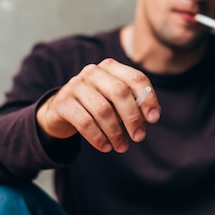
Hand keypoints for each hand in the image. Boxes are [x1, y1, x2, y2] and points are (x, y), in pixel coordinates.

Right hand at [36, 58, 160, 152]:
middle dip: (132, 118)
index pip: (135, 77)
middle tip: (139, 137)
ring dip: (115, 133)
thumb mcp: (116, 102)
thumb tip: (152, 116)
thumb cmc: (96, 105)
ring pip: (103, 110)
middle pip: (119, 92)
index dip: (148, 98)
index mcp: (110, 67)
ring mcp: (75, 85)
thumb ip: (135, 104)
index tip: (154, 119)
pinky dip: (98, 137)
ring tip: (122, 147)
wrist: (61, 111)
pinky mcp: (63, 102)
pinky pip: (85, 122)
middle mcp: (93, 72)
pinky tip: (105, 147)